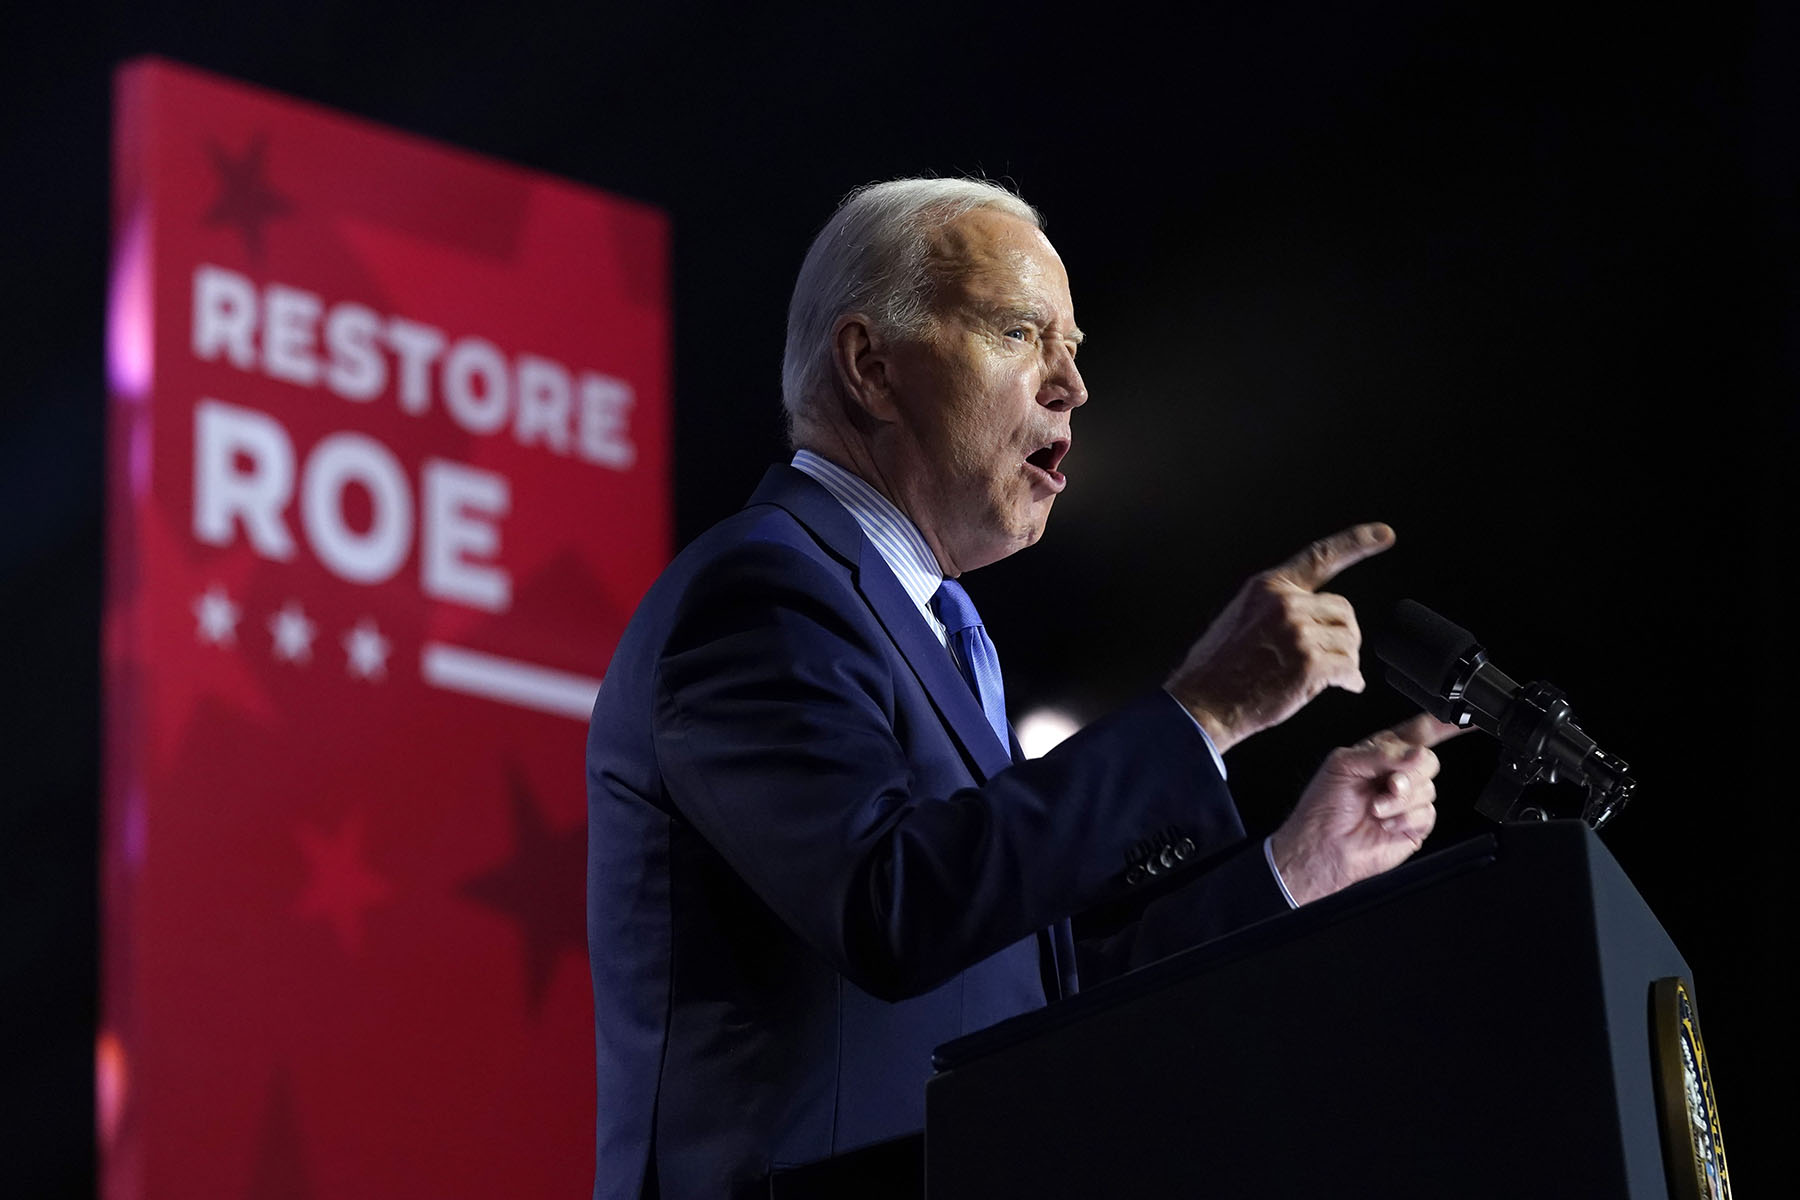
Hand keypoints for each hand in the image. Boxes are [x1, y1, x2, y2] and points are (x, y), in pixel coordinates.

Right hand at [1167, 523, 1393, 751]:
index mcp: (1267, 587)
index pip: (1321, 557)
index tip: (1385, 534)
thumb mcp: (1241, 618)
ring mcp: (1298, 633)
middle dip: (1341, 636)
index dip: (1357, 542)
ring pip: (1349, 641)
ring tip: (1324, 676)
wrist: (1201, 704)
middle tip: (1328, 658)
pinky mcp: (1309, 664)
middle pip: (1344, 611)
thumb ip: (1277, 608)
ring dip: (1344, 661)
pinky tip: (1344, 687)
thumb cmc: (1218, 669)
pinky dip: (1351, 681)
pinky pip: (1349, 669)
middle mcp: (1285, 603)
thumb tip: (1315, 618)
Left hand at [1268, 713, 1465, 905]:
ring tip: (1376, 808)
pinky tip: (1385, 823)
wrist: (1321, 845)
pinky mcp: (1414, 825)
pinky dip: (1405, 818)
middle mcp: (1397, 774)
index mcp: (1381, 753)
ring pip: (1429, 789)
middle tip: (1388, 784)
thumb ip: (1380, 753)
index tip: (1460, 720)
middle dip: (1410, 773)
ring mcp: (1407, 801)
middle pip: (1429, 760)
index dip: (1442, 724)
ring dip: (1400, 800)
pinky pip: (1427, 814)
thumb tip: (1416, 754)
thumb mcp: (1344, 765)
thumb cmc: (1323, 806)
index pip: (1418, 732)